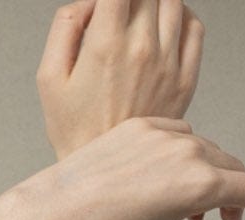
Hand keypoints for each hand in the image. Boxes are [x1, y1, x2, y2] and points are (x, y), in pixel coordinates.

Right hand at [38, 0, 201, 158]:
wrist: (103, 177)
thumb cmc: (75, 132)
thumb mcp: (49, 78)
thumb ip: (64, 26)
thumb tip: (89, 2)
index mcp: (105, 45)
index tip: (106, 5)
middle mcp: (142, 48)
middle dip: (130, 1)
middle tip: (116, 19)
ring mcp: (168, 62)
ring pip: (173, 2)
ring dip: (155, 5)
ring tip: (138, 25)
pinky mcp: (185, 77)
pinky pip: (195, 27)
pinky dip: (181, 18)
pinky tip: (163, 32)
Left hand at [39, 115, 243, 219]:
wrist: (61, 210)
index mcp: (201, 184)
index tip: (235, 218)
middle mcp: (190, 152)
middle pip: (230, 166)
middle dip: (230, 192)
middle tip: (220, 216)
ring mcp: (167, 134)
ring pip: (204, 148)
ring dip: (206, 172)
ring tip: (188, 203)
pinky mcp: (144, 125)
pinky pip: (176, 133)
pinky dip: (179, 153)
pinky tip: (164, 176)